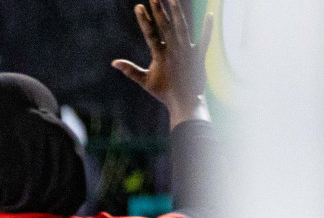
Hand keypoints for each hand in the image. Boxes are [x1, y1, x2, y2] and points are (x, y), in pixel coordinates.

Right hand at [112, 0, 212, 126]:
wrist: (185, 102)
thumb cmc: (164, 93)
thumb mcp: (145, 81)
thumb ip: (130, 70)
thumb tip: (114, 62)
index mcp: (160, 55)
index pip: (150, 34)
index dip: (144, 20)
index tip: (139, 7)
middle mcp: (174, 50)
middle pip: (166, 26)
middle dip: (159, 10)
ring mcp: (187, 51)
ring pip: (182, 28)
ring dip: (177, 12)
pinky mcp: (199, 55)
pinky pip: (205, 38)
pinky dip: (207, 27)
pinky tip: (209, 14)